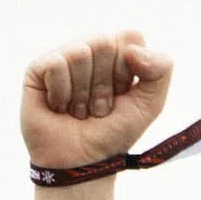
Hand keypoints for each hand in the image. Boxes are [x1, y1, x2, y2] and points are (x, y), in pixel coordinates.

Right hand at [21, 31, 171, 170]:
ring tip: (79, 110)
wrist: (82, 162)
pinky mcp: (39, 68)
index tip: (122, 94)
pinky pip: (57, 63)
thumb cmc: (113, 134)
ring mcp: (64, 57)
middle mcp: (90, 49)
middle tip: (98, 107)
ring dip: (83, 93)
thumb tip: (133, 49)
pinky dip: (62, 93)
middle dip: (105, 84)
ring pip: (81, 52)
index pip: (130, 37)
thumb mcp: (150, 105)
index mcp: (117, 53)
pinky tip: (59, 107)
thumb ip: (161, 70)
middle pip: (105, 43)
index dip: (128, 71)